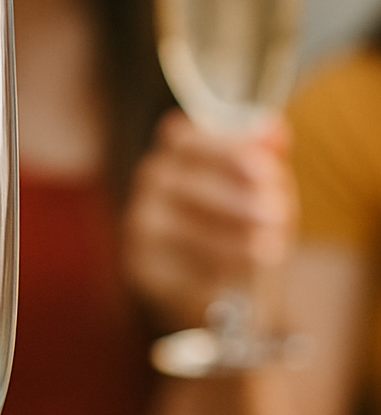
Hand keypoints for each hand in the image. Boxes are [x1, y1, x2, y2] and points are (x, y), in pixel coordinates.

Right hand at [123, 110, 296, 330]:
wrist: (225, 283)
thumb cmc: (243, 223)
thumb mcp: (260, 188)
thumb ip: (265, 159)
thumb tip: (275, 132)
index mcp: (174, 157)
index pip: (184, 140)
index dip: (224, 152)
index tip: (264, 170)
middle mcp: (149, 189)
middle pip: (183, 184)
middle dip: (234, 200)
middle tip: (275, 216)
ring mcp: (140, 232)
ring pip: (181, 232)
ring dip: (229, 240)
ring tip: (267, 249)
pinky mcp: (141, 271)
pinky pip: (176, 271)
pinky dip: (214, 274)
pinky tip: (242, 275)